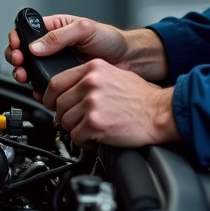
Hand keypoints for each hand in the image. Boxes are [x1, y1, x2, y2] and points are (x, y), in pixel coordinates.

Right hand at [5, 14, 167, 98]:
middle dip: (16, 58)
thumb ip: (60, 36)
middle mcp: (53, 46)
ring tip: (26, 76)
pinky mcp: (64, 79)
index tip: (17, 46)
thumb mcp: (85, 29)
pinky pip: (45, 85)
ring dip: (24, 73)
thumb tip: (36, 46)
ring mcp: (57, 63)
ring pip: (31, 69)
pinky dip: (37, 88)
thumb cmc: (111, 39)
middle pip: (24, 52)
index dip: (18, 38)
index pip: (27, 30)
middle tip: (19, 63)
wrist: (128, 60)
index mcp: (55, 27)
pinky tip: (38, 89)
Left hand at [43, 59, 179, 148]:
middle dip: (64, 116)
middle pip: (58, 103)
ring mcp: (92, 103)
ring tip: (89, 131)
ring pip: (65, 121)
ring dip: (74, 130)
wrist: (159, 112)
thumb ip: (91, 78)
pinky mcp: (95, 123)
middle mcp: (91, 83)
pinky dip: (83, 142)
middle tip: (76, 122)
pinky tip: (95, 139)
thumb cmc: (142, 98)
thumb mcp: (115, 75)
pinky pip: (76, 137)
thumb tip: (72, 89)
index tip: (51, 104)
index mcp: (93, 68)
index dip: (49, 97)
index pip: (56, 81)